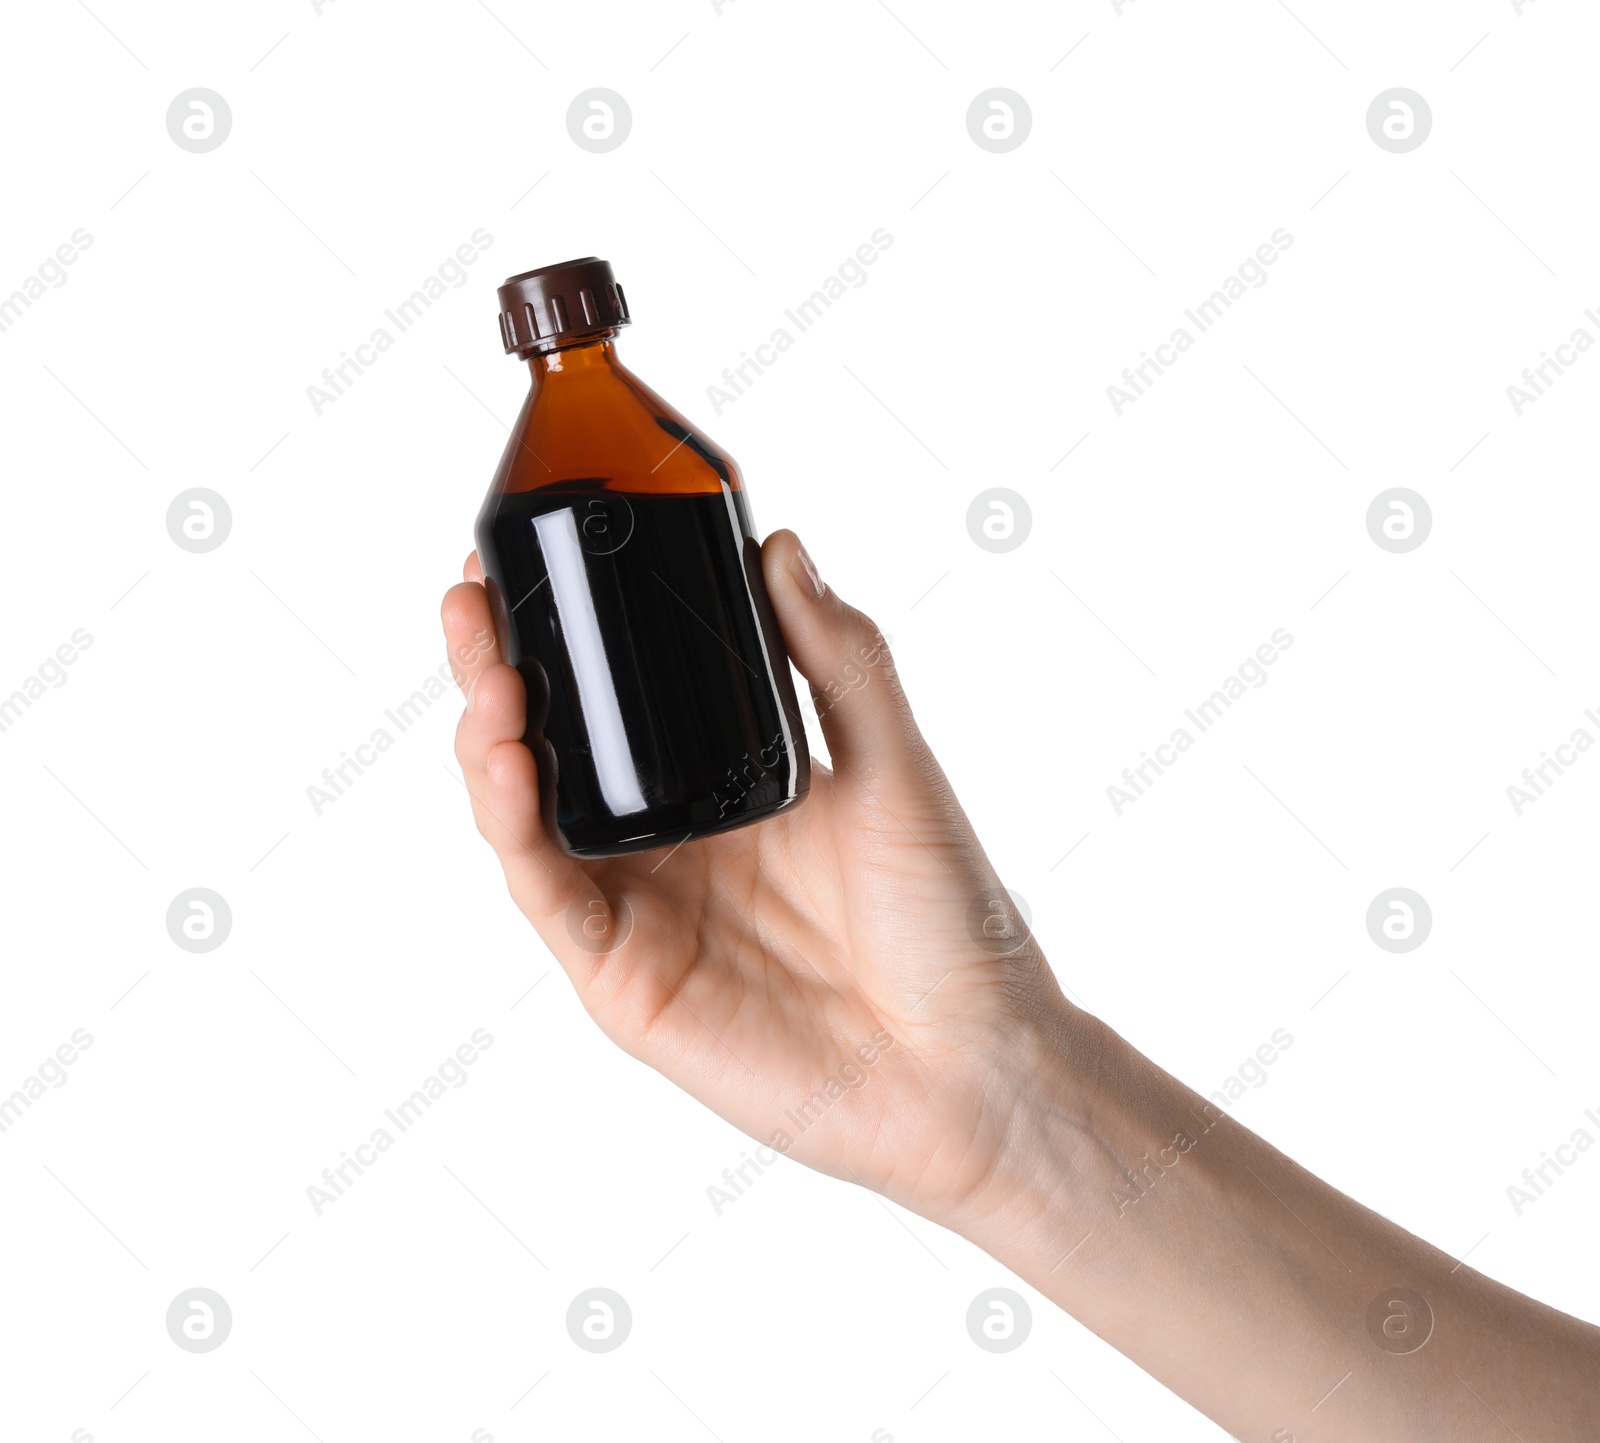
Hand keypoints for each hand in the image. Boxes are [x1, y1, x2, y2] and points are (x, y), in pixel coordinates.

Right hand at [441, 529, 1076, 1228]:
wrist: (970, 1063)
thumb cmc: (949, 921)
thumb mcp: (895, 768)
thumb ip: (839, 660)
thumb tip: (782, 547)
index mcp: (727, 781)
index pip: (626, 693)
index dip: (570, 629)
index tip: (536, 552)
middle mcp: (672, 838)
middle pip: (556, 743)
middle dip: (499, 667)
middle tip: (472, 596)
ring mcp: (642, 907)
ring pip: (529, 813)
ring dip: (490, 739)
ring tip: (490, 671)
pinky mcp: (625, 978)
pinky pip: (550, 895)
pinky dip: (515, 829)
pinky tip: (510, 765)